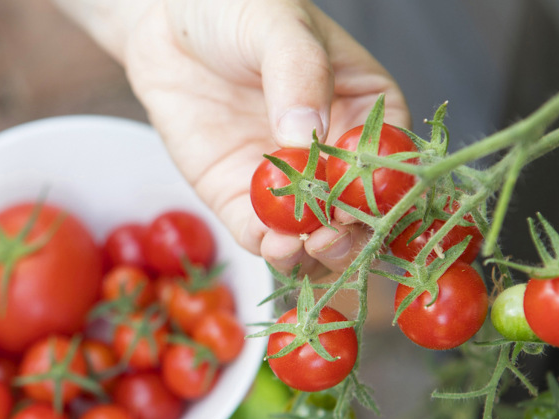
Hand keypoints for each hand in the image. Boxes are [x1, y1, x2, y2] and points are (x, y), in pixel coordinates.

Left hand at [123, 0, 409, 280]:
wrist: (165, 23)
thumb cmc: (237, 9)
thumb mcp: (279, 27)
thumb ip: (299, 74)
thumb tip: (307, 133)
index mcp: (365, 111)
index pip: (393, 161)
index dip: (389, 190)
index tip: (371, 204)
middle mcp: (333, 156)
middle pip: (359, 213)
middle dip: (353, 234)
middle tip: (333, 236)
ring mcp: (289, 184)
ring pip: (315, 237)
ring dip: (316, 254)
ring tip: (304, 246)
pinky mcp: (242, 200)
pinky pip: (263, 236)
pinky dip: (271, 249)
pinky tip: (272, 245)